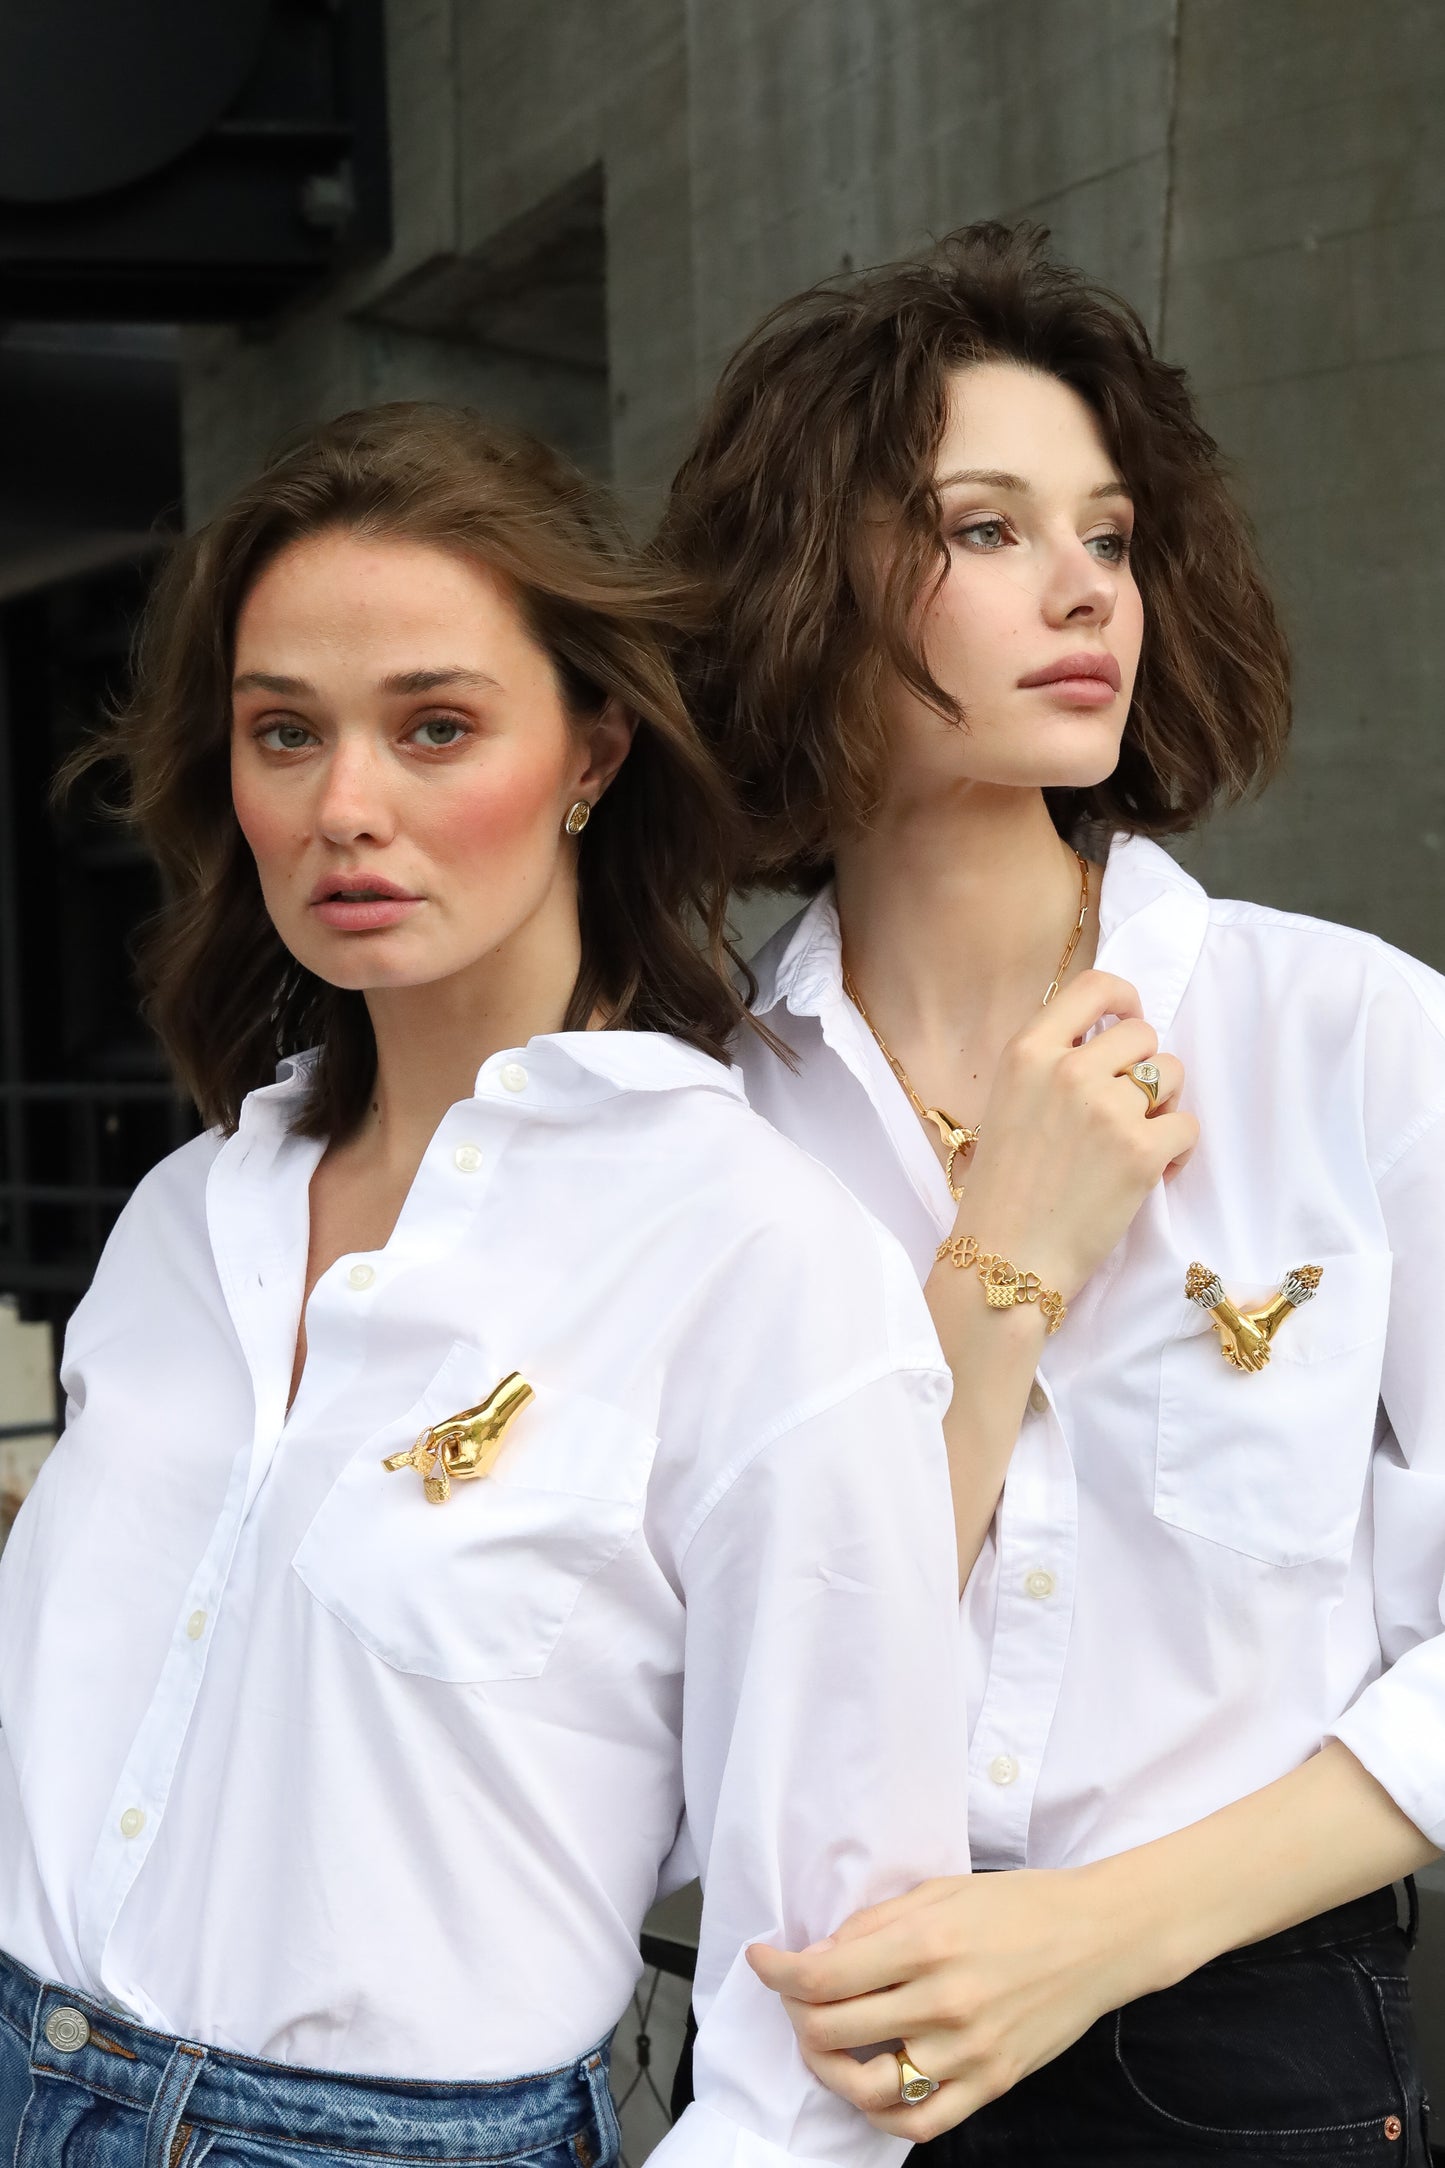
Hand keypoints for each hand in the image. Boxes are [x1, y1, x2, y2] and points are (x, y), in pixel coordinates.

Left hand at [746, 1867, 1136, 2139]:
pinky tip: (871, 2086)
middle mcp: (943, 2002)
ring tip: (825, 2044)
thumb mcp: (939, 1892)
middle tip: (795, 1996)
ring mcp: (968, 2051)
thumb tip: (815, 1957)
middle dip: (795, 2014)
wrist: (1097, 1936)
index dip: (776, 1972)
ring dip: (828, 2069)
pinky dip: (881, 2113)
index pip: (822, 1976)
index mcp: (926, 1943)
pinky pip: (920, 2122)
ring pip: (866, 2087)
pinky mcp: (992, 2083)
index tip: (762, 1961)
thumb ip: (872, 1926)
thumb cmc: (1018, 1904)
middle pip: (830, 2033)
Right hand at [957, 969, 1197, 1301]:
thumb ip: (1051, 1063)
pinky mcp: (1141, 1151)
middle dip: (1144, 1068)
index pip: (1094, 987)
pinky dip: (1177, 1151)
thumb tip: (1110, 1040)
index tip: (1129, 1018)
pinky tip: (1150, 1174)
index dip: (1124, 998)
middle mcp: (1068, 1070)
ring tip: (1135, 1143)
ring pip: (1173, 1075)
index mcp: (1027, 1052)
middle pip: (1143, 1035)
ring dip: (1164, 1106)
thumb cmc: (1004, 1189)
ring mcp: (1107, 1109)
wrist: (1005, 1259)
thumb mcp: (1008, 1102)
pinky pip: (1187, 1126)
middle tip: (1127, 1110)